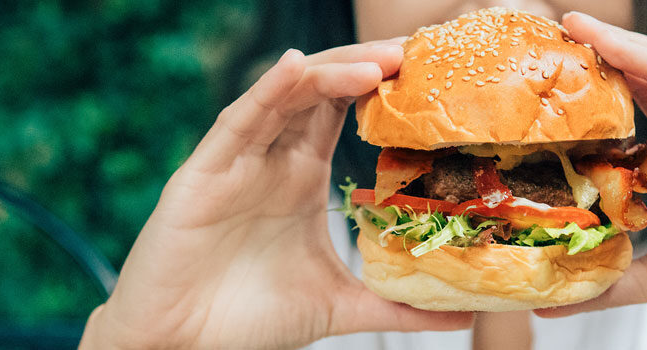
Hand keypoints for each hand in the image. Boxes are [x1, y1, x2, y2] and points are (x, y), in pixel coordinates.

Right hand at [80, 40, 472, 348]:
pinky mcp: (203, 173)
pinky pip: (238, 121)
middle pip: (321, 90)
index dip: (383, 87)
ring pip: (286, 95)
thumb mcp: (338, 306)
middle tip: (413, 55)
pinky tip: (295, 68)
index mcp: (300, 175)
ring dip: (330, 73)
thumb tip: (464, 314)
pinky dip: (266, 90)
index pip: (345, 110)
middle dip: (366, 65)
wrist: (182, 348)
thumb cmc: (248, 320)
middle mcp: (271, 158)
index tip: (432, 78)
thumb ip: (396, 304)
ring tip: (377, 65)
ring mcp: (237, 161)